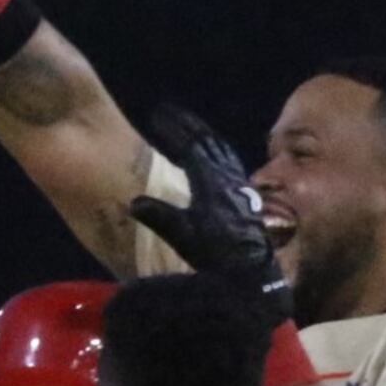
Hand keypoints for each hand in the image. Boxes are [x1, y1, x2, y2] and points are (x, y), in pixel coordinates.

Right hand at [126, 106, 291, 316]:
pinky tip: (215, 158)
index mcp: (209, 179)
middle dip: (188, 125)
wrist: (252, 271)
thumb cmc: (215, 254)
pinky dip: (217, 152)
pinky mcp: (245, 194)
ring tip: (190, 129)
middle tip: (171, 114)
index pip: (190, 144)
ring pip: (221, 149)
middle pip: (207, 140)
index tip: (158, 114)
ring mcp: (238, 183)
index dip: (174, 127)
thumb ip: (159, 217)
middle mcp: (226, 175)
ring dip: (204, 135)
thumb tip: (133, 202)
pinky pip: (229, 161)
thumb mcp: (183, 236)